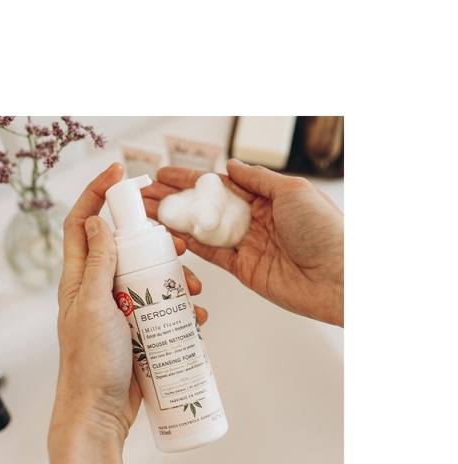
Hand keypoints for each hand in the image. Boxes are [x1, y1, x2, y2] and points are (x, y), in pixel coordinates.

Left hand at [48, 163, 207, 463]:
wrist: (100, 412)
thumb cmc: (91, 363)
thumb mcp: (94, 305)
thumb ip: (97, 264)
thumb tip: (98, 222)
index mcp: (79, 279)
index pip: (82, 223)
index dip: (96, 194)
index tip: (122, 174)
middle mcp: (98, 289)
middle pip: (125, 248)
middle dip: (153, 240)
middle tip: (177, 242)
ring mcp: (120, 310)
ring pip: (149, 278)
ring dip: (174, 278)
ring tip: (192, 288)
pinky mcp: (139, 330)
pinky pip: (162, 309)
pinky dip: (181, 308)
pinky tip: (197, 316)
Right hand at [143, 159, 343, 326]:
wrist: (339, 276)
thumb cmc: (325, 230)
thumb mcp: (292, 190)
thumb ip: (258, 179)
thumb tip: (232, 167)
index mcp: (265, 198)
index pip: (218, 185)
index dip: (189, 179)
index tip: (163, 174)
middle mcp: (252, 220)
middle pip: (204, 207)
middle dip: (173, 199)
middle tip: (145, 194)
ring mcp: (245, 245)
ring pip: (202, 230)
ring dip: (174, 221)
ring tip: (147, 212)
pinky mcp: (242, 269)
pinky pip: (210, 254)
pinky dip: (189, 244)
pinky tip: (169, 233)